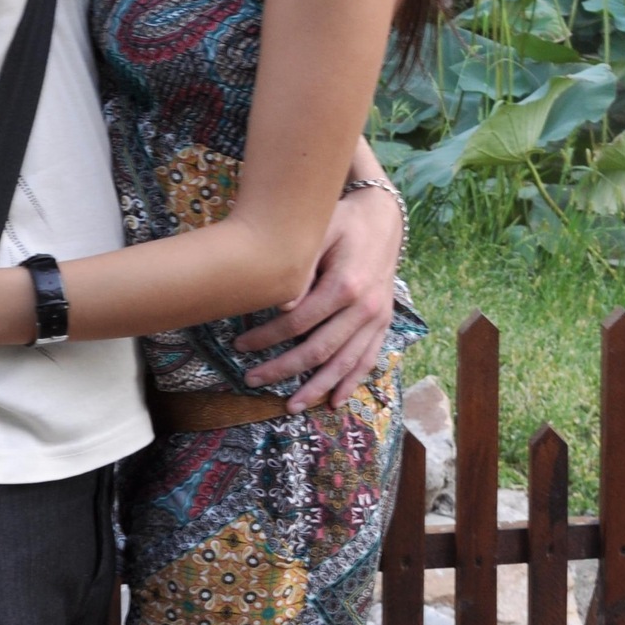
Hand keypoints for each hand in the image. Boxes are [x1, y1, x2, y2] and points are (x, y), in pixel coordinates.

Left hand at [234, 182, 402, 408]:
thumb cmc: (344, 222)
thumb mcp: (319, 232)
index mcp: (346, 285)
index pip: (299, 323)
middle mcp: (365, 307)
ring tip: (292, 406)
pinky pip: (368, 359)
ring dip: (317, 387)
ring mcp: (378, 318)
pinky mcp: (384, 323)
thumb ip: (301, 269)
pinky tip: (335, 401)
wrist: (383, 217)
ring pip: (345, 362)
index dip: (267, 338)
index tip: (240, 345)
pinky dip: (352, 382)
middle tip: (252, 380)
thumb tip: (282, 306)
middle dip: (283, 369)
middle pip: (319, 349)